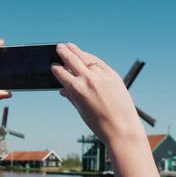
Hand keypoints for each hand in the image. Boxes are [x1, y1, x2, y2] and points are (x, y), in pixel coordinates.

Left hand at [51, 43, 175, 176]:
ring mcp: (85, 82)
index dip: (80, 53)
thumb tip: (85, 82)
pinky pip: (64, 80)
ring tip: (53, 62)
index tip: (74, 49)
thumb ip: (97, 84)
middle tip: (60, 46)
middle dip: (67, 50)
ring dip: (59, 63)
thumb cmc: (120, 114)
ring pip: (67, 66)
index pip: (91, 58)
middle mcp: (97, 75)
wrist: (122, 130)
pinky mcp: (76, 93)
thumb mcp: (114, 92)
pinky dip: (59, 75)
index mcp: (109, 73)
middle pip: (77, 57)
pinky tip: (55, 73)